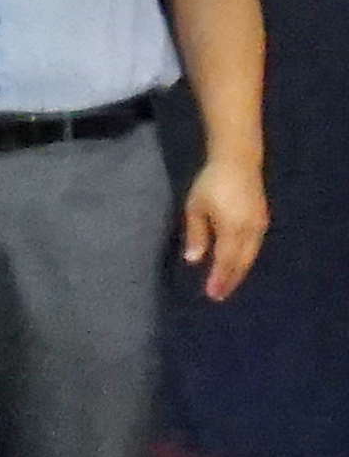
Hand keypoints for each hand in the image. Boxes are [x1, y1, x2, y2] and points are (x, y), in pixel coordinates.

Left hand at [184, 157, 270, 301]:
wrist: (238, 161)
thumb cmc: (211, 183)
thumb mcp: (196, 208)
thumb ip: (196, 234)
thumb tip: (194, 260)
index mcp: (232, 228)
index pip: (226, 260)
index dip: (220, 279)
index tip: (212, 294)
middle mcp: (250, 230)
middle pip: (241, 262)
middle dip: (230, 279)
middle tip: (219, 295)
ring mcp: (259, 225)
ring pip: (250, 256)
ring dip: (239, 271)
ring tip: (228, 284)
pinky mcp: (263, 220)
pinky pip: (255, 246)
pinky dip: (245, 259)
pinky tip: (238, 263)